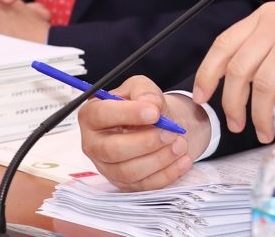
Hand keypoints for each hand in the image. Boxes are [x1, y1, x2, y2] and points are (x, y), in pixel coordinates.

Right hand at [79, 76, 211, 190]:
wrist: (158, 124)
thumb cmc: (143, 105)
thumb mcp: (142, 88)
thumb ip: (145, 91)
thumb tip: (151, 104)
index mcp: (92, 116)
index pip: (100, 115)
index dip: (127, 114)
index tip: (154, 113)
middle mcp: (94, 145)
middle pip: (112, 150)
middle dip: (146, 142)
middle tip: (171, 132)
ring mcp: (108, 168)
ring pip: (129, 172)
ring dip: (159, 159)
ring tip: (180, 144)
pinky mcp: (125, 184)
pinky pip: (144, 186)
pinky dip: (167, 174)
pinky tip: (183, 160)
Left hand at [193, 0, 274, 142]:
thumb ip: (267, 40)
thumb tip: (240, 76)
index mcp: (265, 16)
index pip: (223, 44)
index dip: (207, 73)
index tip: (201, 96)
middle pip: (238, 70)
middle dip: (232, 103)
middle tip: (236, 124)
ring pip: (263, 86)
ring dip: (260, 115)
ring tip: (264, 131)